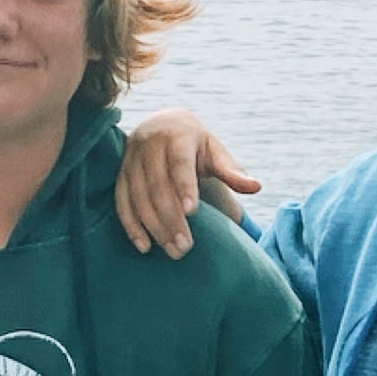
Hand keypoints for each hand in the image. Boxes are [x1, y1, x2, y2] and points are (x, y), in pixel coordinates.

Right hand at [113, 107, 261, 257]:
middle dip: (171, 218)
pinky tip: (144, 246)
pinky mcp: (120, 174)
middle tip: (185, 247)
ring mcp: (131, 160)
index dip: (184, 187)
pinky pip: (121, 201)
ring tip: (172, 251)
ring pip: (138, 197)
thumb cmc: (195, 144)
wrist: (162, 125)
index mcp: (177, 136)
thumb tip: (256, 187)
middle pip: (158, 186)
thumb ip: (232, 171)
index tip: (192, 212)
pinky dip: (131, 225)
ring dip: (153, 227)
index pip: (179, 163)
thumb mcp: (215, 151)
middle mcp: (149, 145)